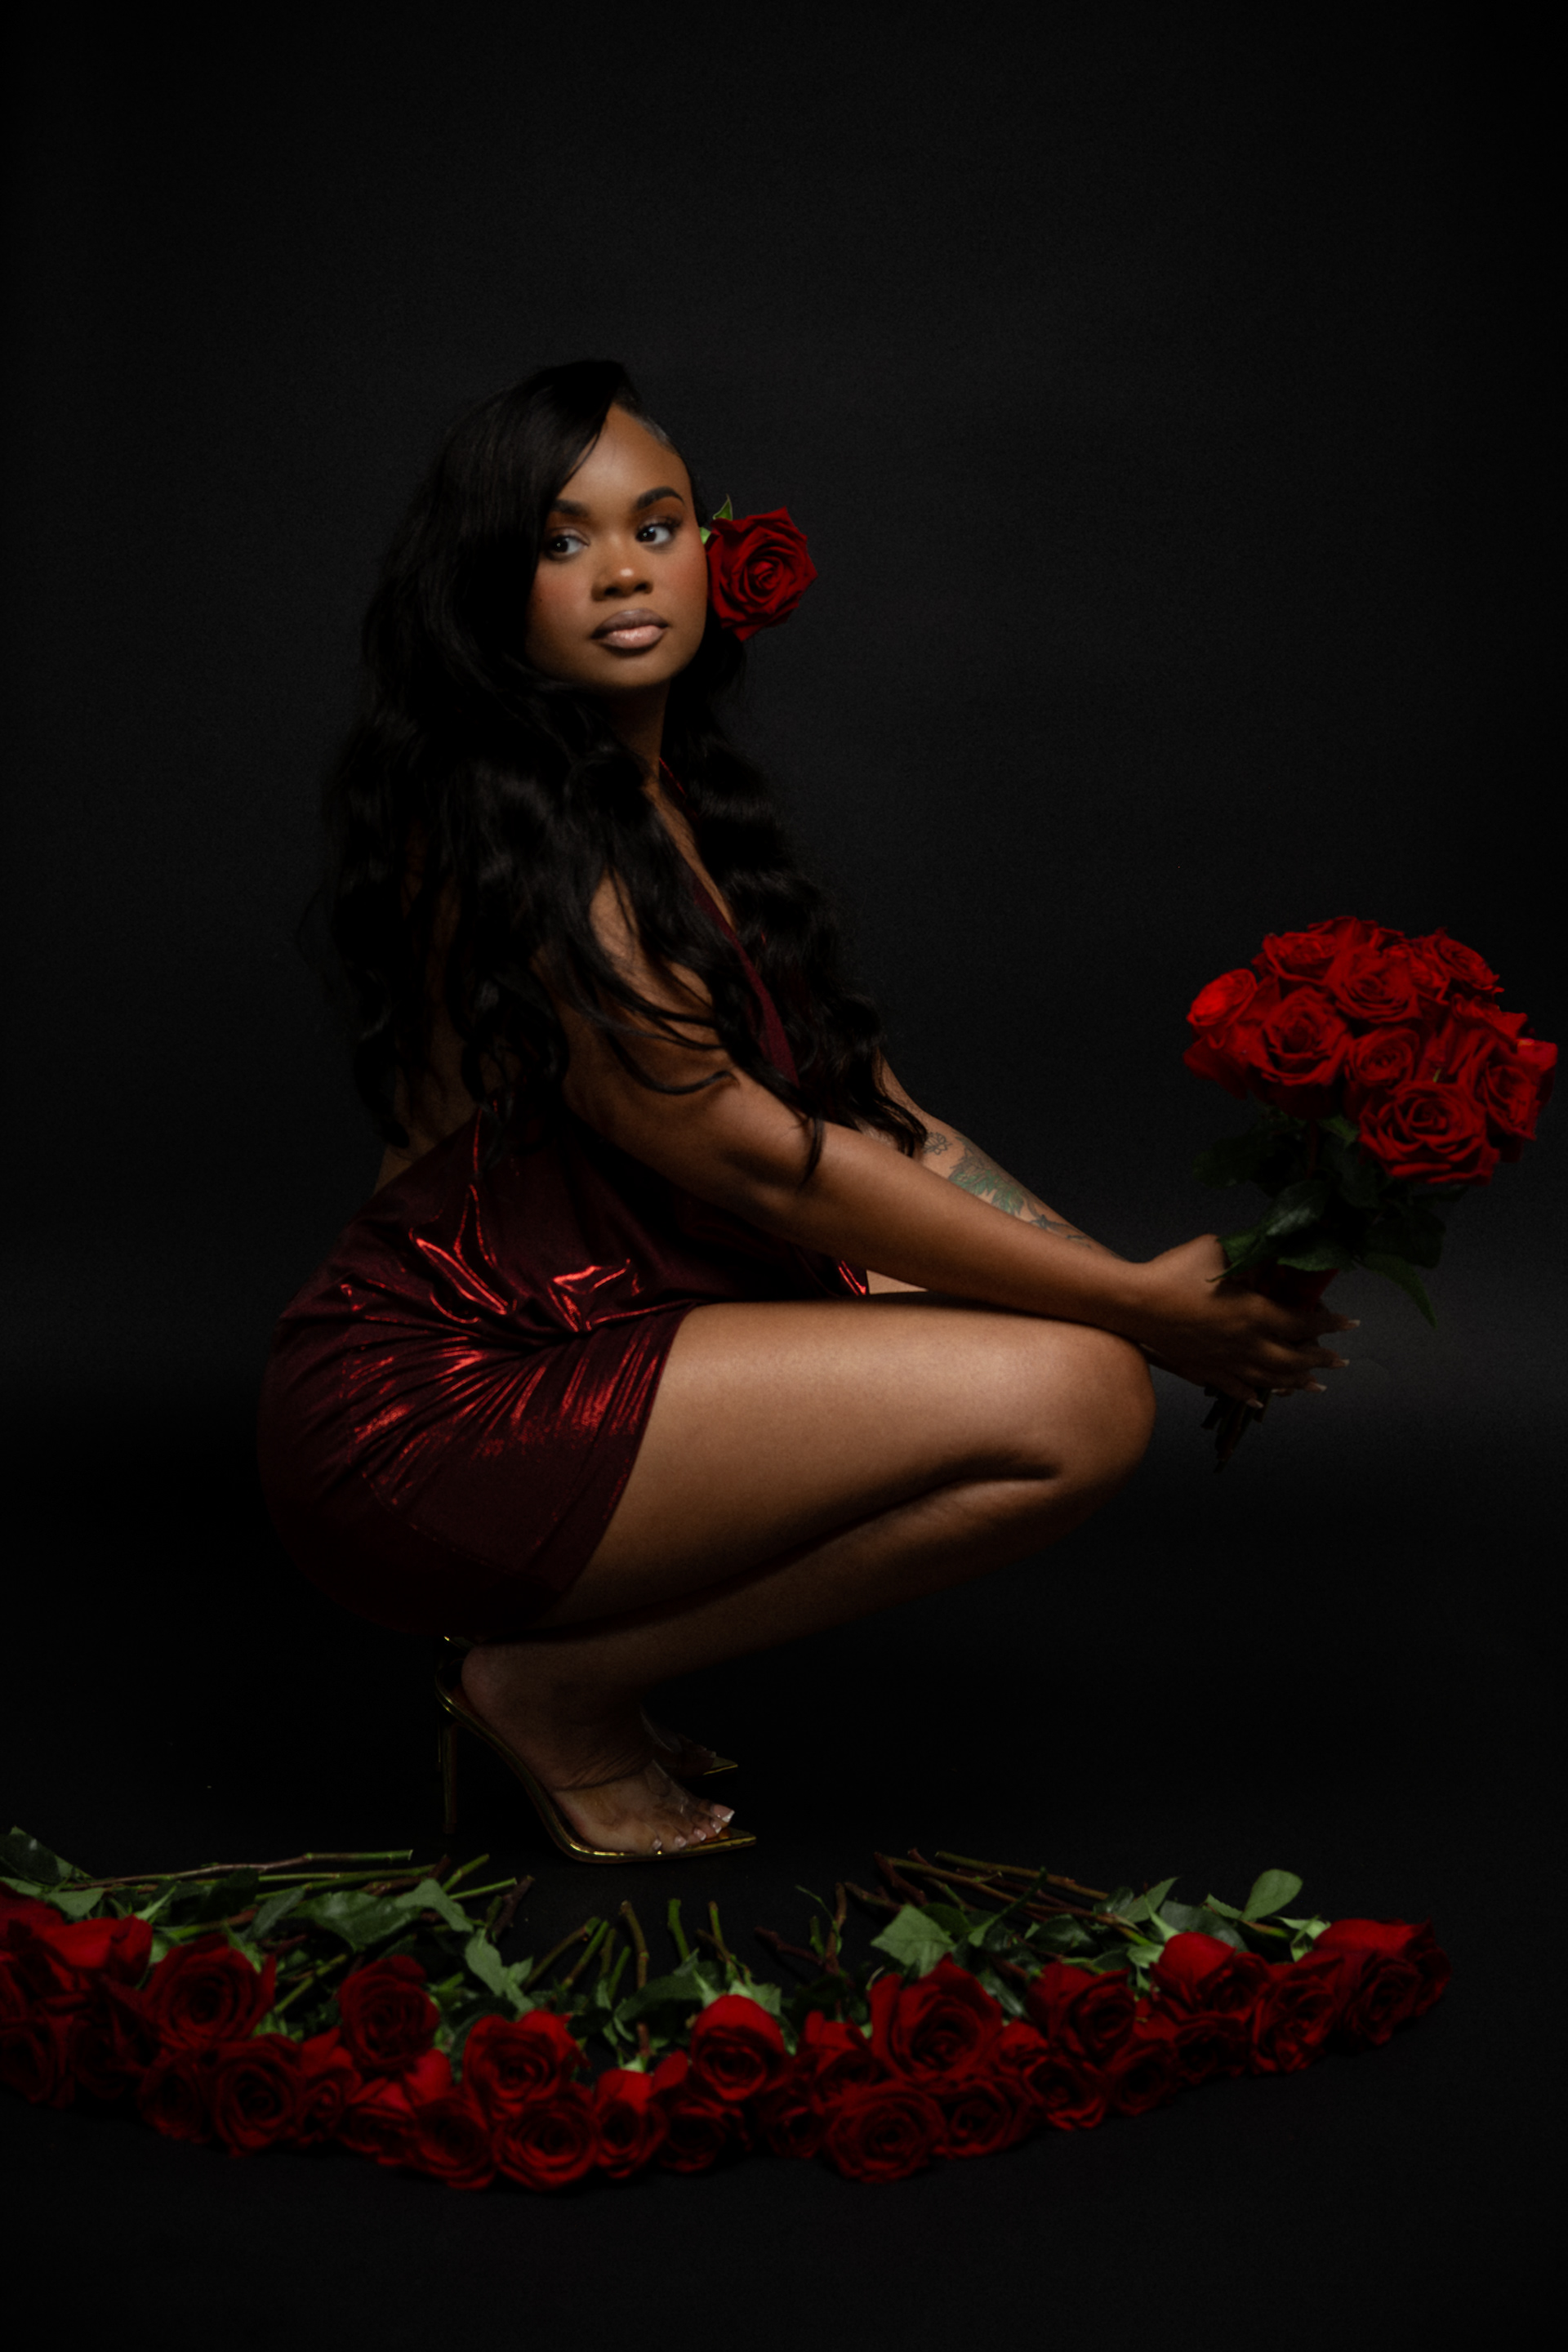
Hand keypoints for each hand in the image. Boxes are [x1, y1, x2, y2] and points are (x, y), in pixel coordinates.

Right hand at [1120, 1235, 1352, 1406]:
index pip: (1303, 1323)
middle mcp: (1245, 1344)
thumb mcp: (1218, 1249)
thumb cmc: (1174, 1271)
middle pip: (1294, 1360)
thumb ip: (1250, 1255)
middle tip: (1339, 1362)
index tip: (1349, 1324)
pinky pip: (1235, 1389)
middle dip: (1321, 1360)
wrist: (1133, 1304)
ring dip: (1296, 1383)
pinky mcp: (1204, 1370)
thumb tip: (1272, 1254)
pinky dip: (1252, 1395)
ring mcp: (1225, 1362)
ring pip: (1269, 1380)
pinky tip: (1261, 1399)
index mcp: (1254, 1313)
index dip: (1329, 1324)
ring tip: (1313, 1387)